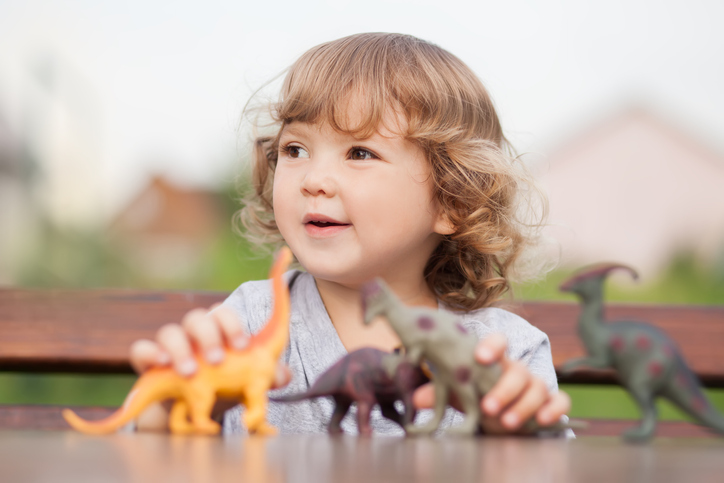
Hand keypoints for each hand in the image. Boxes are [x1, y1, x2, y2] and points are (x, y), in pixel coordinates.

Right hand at [129, 305, 291, 429]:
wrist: (195, 412)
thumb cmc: (225, 387)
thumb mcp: (248, 382)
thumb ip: (267, 375)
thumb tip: (284, 374)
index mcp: (218, 331)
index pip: (222, 313)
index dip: (231, 324)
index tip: (241, 346)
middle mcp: (193, 334)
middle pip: (197, 318)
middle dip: (208, 336)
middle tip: (217, 360)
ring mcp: (170, 346)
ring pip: (170, 331)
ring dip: (180, 348)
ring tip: (189, 371)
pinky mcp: (148, 363)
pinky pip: (142, 349)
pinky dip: (150, 352)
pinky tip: (161, 363)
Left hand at [412, 333, 570, 433]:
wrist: (503, 417)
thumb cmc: (479, 396)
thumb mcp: (460, 395)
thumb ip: (441, 392)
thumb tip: (417, 398)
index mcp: (495, 361)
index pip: (498, 342)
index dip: (491, 346)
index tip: (480, 357)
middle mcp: (517, 370)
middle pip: (518, 370)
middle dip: (503, 389)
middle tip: (487, 407)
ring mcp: (535, 385)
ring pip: (538, 387)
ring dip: (523, 405)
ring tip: (505, 423)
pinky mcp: (550, 402)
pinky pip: (560, 400)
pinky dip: (553, 409)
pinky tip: (542, 421)